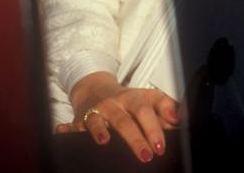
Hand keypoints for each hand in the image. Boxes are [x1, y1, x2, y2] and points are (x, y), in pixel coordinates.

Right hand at [58, 71, 178, 162]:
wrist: (97, 88)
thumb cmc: (128, 100)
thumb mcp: (149, 98)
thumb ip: (165, 107)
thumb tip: (179, 118)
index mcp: (134, 98)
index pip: (146, 111)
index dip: (154, 128)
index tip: (160, 146)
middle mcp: (115, 103)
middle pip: (125, 120)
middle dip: (135, 138)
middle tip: (145, 155)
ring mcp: (97, 110)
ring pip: (98, 121)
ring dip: (100, 131)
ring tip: (105, 141)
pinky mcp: (80, 119)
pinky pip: (74, 125)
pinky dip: (69, 129)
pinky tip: (64, 131)